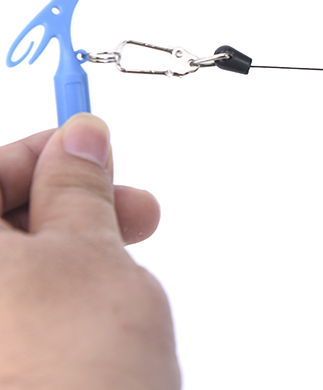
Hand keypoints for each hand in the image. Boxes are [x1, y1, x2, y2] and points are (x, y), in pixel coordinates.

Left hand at [0, 114, 180, 388]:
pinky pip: (12, 319)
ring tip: (126, 263)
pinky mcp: (1, 370)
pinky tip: (96, 311)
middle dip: (64, 205)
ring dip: (67, 253)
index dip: (41, 151)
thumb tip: (80, 139)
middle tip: (126, 206)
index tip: (88, 146)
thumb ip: (79, 185)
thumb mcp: (91, 250)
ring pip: (9, 275)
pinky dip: (52, 301)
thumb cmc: (72, 371)